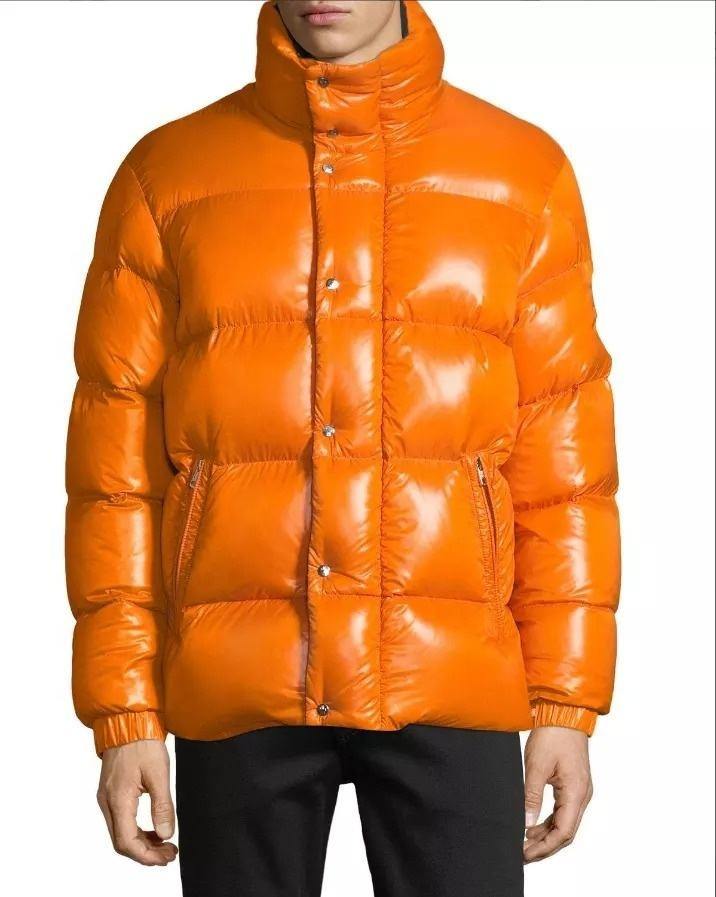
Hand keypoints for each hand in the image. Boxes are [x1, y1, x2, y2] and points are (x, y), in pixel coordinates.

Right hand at [97, 739, 177, 865]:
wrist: (127, 721)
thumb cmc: (142, 742)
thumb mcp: (159, 773)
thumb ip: (162, 806)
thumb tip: (165, 834)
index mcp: (118, 799)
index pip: (127, 842)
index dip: (146, 856)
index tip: (166, 857)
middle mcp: (107, 802)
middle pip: (121, 842)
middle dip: (145, 853)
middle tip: (169, 853)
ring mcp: (106, 798)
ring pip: (120, 833)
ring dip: (141, 843)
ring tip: (164, 844)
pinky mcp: (111, 792)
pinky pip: (120, 821)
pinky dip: (136, 830)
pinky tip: (152, 829)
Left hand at [523, 726, 592, 862]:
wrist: (564, 714)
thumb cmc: (553, 735)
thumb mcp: (536, 766)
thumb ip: (531, 796)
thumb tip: (526, 822)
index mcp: (576, 793)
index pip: (563, 832)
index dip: (544, 847)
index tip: (525, 854)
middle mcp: (582, 795)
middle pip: (565, 832)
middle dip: (544, 846)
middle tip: (523, 854)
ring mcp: (579, 791)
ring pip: (564, 823)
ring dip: (546, 835)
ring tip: (525, 843)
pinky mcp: (573, 785)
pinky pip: (563, 811)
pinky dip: (549, 822)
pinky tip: (533, 825)